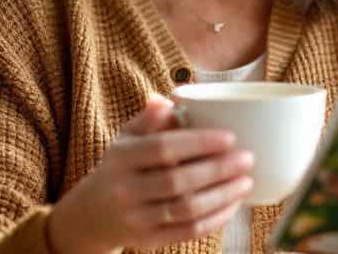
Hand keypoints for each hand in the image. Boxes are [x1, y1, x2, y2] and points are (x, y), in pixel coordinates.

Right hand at [47, 95, 254, 253]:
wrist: (90, 215)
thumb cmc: (120, 167)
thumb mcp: (125, 139)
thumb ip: (149, 119)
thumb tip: (172, 99)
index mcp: (121, 158)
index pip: (162, 148)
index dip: (198, 143)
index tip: (230, 137)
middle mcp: (125, 189)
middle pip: (178, 181)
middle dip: (218, 170)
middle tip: (247, 158)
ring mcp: (136, 218)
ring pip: (185, 209)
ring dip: (222, 196)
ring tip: (246, 182)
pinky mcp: (147, 240)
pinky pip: (187, 231)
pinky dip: (214, 219)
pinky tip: (232, 205)